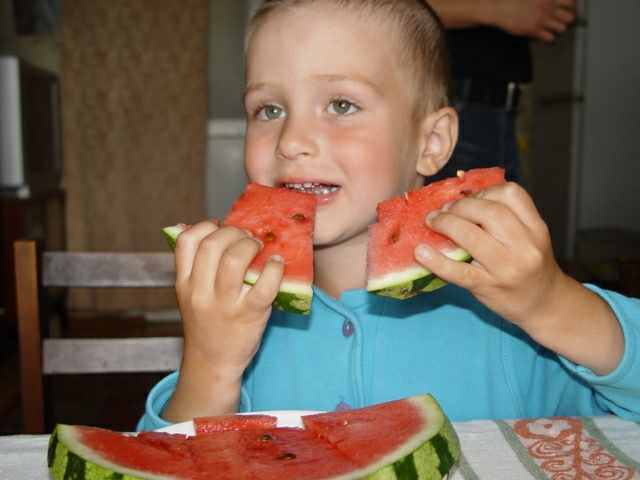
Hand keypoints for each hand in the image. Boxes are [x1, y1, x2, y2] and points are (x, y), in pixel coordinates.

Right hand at [164, 220, 283, 420]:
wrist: (212, 363)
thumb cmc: (206, 324)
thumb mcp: (189, 294)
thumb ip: (191, 264)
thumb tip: (189, 225)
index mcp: (184, 283)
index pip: (186, 241)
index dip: (205, 226)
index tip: (220, 228)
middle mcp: (200, 292)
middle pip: (212, 245)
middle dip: (233, 232)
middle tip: (246, 238)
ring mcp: (225, 305)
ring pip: (235, 260)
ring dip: (250, 246)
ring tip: (259, 247)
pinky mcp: (250, 315)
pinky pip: (264, 285)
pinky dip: (274, 269)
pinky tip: (277, 264)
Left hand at [414, 182, 623, 374]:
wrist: (543, 305)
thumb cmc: (529, 266)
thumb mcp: (529, 238)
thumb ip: (506, 218)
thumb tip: (460, 198)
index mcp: (536, 228)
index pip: (511, 194)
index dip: (485, 191)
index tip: (470, 199)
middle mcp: (525, 246)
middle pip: (489, 211)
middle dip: (460, 206)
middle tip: (445, 210)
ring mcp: (507, 268)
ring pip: (471, 236)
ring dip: (445, 224)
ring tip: (433, 222)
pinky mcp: (488, 287)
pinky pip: (458, 272)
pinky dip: (436, 260)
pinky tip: (420, 252)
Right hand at [496, 0, 577, 41]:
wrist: (498, 8)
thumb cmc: (511, 0)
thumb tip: (551, 2)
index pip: (570, 2)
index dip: (571, 9)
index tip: (567, 12)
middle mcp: (547, 6)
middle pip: (570, 17)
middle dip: (566, 21)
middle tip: (560, 23)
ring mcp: (541, 19)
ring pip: (562, 29)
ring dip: (558, 31)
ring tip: (551, 30)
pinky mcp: (534, 30)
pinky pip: (551, 39)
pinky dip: (549, 39)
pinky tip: (543, 37)